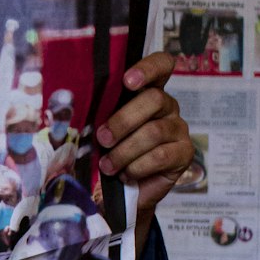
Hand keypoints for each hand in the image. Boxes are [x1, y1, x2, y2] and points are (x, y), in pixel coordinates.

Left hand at [96, 52, 192, 241]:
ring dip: (125, 151)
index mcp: (147, 92)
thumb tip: (75, 110)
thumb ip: (99, 116)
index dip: (148, 68)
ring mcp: (178, 128)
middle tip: (103, 139)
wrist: (126, 193)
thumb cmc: (111, 155)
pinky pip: (161, 156)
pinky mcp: (184, 153)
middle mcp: (167, 106)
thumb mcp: (102, 132)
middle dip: (122, 121)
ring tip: (108, 165)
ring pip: (153, 132)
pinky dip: (137, 167)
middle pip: (153, 99)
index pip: (161, 65)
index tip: (127, 81)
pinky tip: (126, 174)